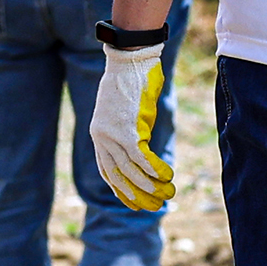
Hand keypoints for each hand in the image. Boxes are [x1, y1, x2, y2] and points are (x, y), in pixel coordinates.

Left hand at [89, 27, 178, 212]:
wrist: (129, 58)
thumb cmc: (130, 80)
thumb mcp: (124, 109)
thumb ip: (129, 130)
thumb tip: (143, 145)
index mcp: (99, 134)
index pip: (107, 171)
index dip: (121, 190)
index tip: (134, 204)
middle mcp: (102, 138)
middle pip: (119, 176)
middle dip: (137, 194)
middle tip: (155, 207)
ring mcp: (114, 135)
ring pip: (131, 170)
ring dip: (151, 186)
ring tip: (167, 194)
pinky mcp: (129, 129)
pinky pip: (143, 158)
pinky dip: (156, 170)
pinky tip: (167, 177)